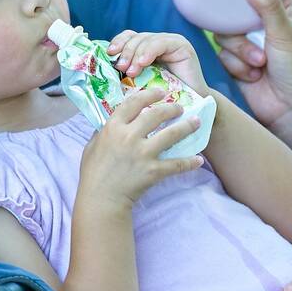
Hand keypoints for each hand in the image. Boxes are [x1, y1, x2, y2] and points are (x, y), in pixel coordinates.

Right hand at [78, 88, 205, 209]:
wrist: (101, 198)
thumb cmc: (93, 173)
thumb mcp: (92, 146)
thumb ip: (103, 132)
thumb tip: (112, 122)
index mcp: (113, 127)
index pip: (134, 103)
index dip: (149, 94)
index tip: (160, 92)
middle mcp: (129, 136)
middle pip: (156, 114)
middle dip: (172, 108)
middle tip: (180, 108)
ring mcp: (143, 153)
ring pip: (171, 134)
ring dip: (187, 126)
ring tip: (196, 122)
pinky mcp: (153, 170)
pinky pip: (176, 164)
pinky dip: (189, 162)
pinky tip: (198, 160)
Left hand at [106, 31, 208, 95]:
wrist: (188, 108)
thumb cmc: (162, 99)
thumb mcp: (140, 83)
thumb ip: (127, 72)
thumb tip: (104, 69)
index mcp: (146, 48)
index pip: (129, 37)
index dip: (118, 42)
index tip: (109, 54)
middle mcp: (158, 42)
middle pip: (136, 38)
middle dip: (125, 51)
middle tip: (120, 67)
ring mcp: (170, 41)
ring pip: (147, 39)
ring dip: (136, 54)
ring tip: (131, 71)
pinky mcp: (181, 45)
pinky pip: (161, 43)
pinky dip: (149, 51)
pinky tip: (143, 62)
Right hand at [213, 0, 291, 155]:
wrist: (290, 112)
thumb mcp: (284, 34)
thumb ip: (267, 6)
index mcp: (282, 10)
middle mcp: (263, 24)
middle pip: (234, 10)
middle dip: (242, 30)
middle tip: (255, 39)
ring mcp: (248, 43)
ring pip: (225, 33)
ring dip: (241, 50)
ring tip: (260, 63)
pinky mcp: (236, 62)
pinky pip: (222, 53)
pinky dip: (236, 65)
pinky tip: (253, 76)